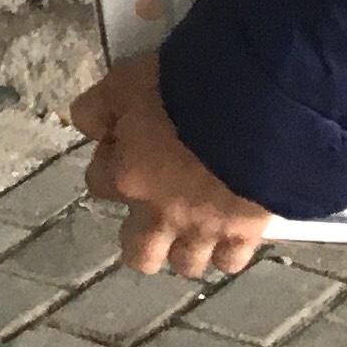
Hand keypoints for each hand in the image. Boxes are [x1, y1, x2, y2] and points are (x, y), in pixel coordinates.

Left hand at [66, 52, 276, 279]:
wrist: (256, 109)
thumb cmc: (185, 88)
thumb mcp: (124, 81)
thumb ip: (97, 108)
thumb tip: (90, 128)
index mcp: (126, 176)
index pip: (98, 183)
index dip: (112, 164)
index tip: (129, 148)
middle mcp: (160, 213)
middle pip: (138, 254)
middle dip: (143, 237)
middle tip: (156, 209)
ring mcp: (203, 229)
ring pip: (185, 265)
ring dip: (186, 248)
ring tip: (195, 225)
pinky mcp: (245, 232)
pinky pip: (230, 261)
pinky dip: (228, 251)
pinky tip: (230, 232)